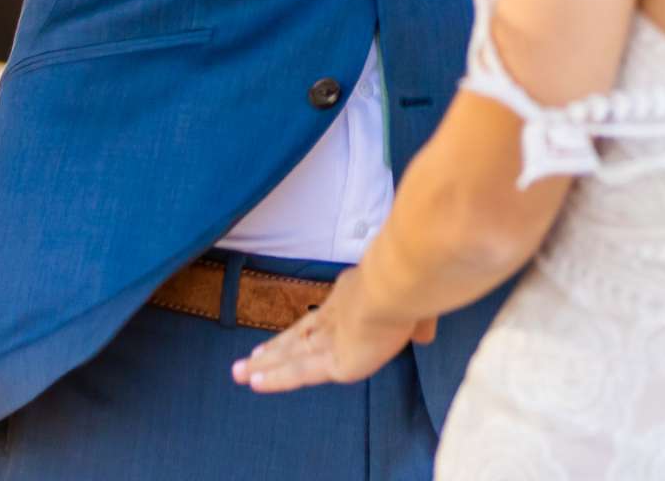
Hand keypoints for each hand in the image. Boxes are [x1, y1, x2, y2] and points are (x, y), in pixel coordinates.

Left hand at [229, 269, 435, 393]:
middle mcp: (337, 314)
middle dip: (275, 347)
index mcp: (355, 297)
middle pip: (300, 335)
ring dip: (265, 363)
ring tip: (238, 372)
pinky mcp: (333, 360)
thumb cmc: (415, 286)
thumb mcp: (421, 307)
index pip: (325, 318)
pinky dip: (276, 377)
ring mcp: (332, 336)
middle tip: (249, 358)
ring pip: (291, 352)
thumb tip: (426, 336)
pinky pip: (298, 371)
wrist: (403, 281)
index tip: (290, 337)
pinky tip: (254, 382)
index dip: (307, 329)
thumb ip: (420, 323)